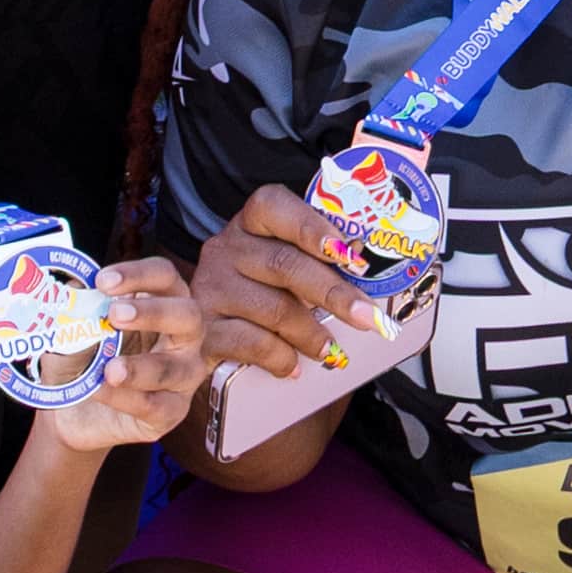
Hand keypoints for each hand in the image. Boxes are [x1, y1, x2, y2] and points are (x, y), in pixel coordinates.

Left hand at [33, 259, 214, 458]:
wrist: (71, 411)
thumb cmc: (82, 360)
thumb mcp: (73, 330)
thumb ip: (76, 310)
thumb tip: (70, 291)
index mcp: (162, 303)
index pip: (165, 277)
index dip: (139, 274)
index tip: (102, 281)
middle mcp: (182, 337)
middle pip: (188, 314)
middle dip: (153, 312)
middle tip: (115, 314)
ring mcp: (182, 375)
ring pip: (175, 368)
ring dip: (140, 366)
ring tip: (109, 368)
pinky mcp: (170, 411)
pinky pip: (155, 405)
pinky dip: (125, 398)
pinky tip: (99, 391)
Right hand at [174, 188, 381, 382]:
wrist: (204, 339)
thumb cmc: (259, 296)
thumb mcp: (285, 271)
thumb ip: (317, 265)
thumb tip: (362, 271)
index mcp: (249, 225)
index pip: (273, 206)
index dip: (311, 226)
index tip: (347, 252)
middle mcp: (225, 249)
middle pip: (285, 264)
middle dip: (334, 293)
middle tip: (367, 317)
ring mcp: (211, 288)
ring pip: (273, 309)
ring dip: (312, 334)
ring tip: (332, 351)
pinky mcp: (204, 329)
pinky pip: (252, 343)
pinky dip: (281, 358)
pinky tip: (293, 366)